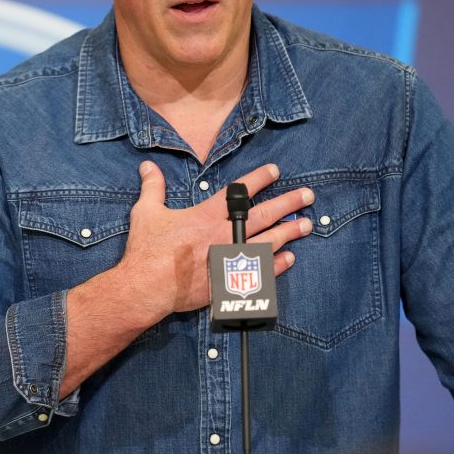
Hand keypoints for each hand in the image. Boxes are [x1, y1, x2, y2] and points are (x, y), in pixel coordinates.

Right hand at [117, 160, 312, 320]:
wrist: (147, 287)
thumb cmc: (147, 250)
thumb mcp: (146, 212)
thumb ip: (152, 186)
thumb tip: (147, 165)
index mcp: (206, 216)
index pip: (238, 192)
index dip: (258, 179)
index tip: (275, 171)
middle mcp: (224, 235)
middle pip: (263, 215)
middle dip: (287, 203)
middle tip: (307, 196)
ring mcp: (230, 259)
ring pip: (268, 242)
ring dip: (289, 232)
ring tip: (306, 225)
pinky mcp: (230, 281)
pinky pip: (261, 271)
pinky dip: (277, 264)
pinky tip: (289, 257)